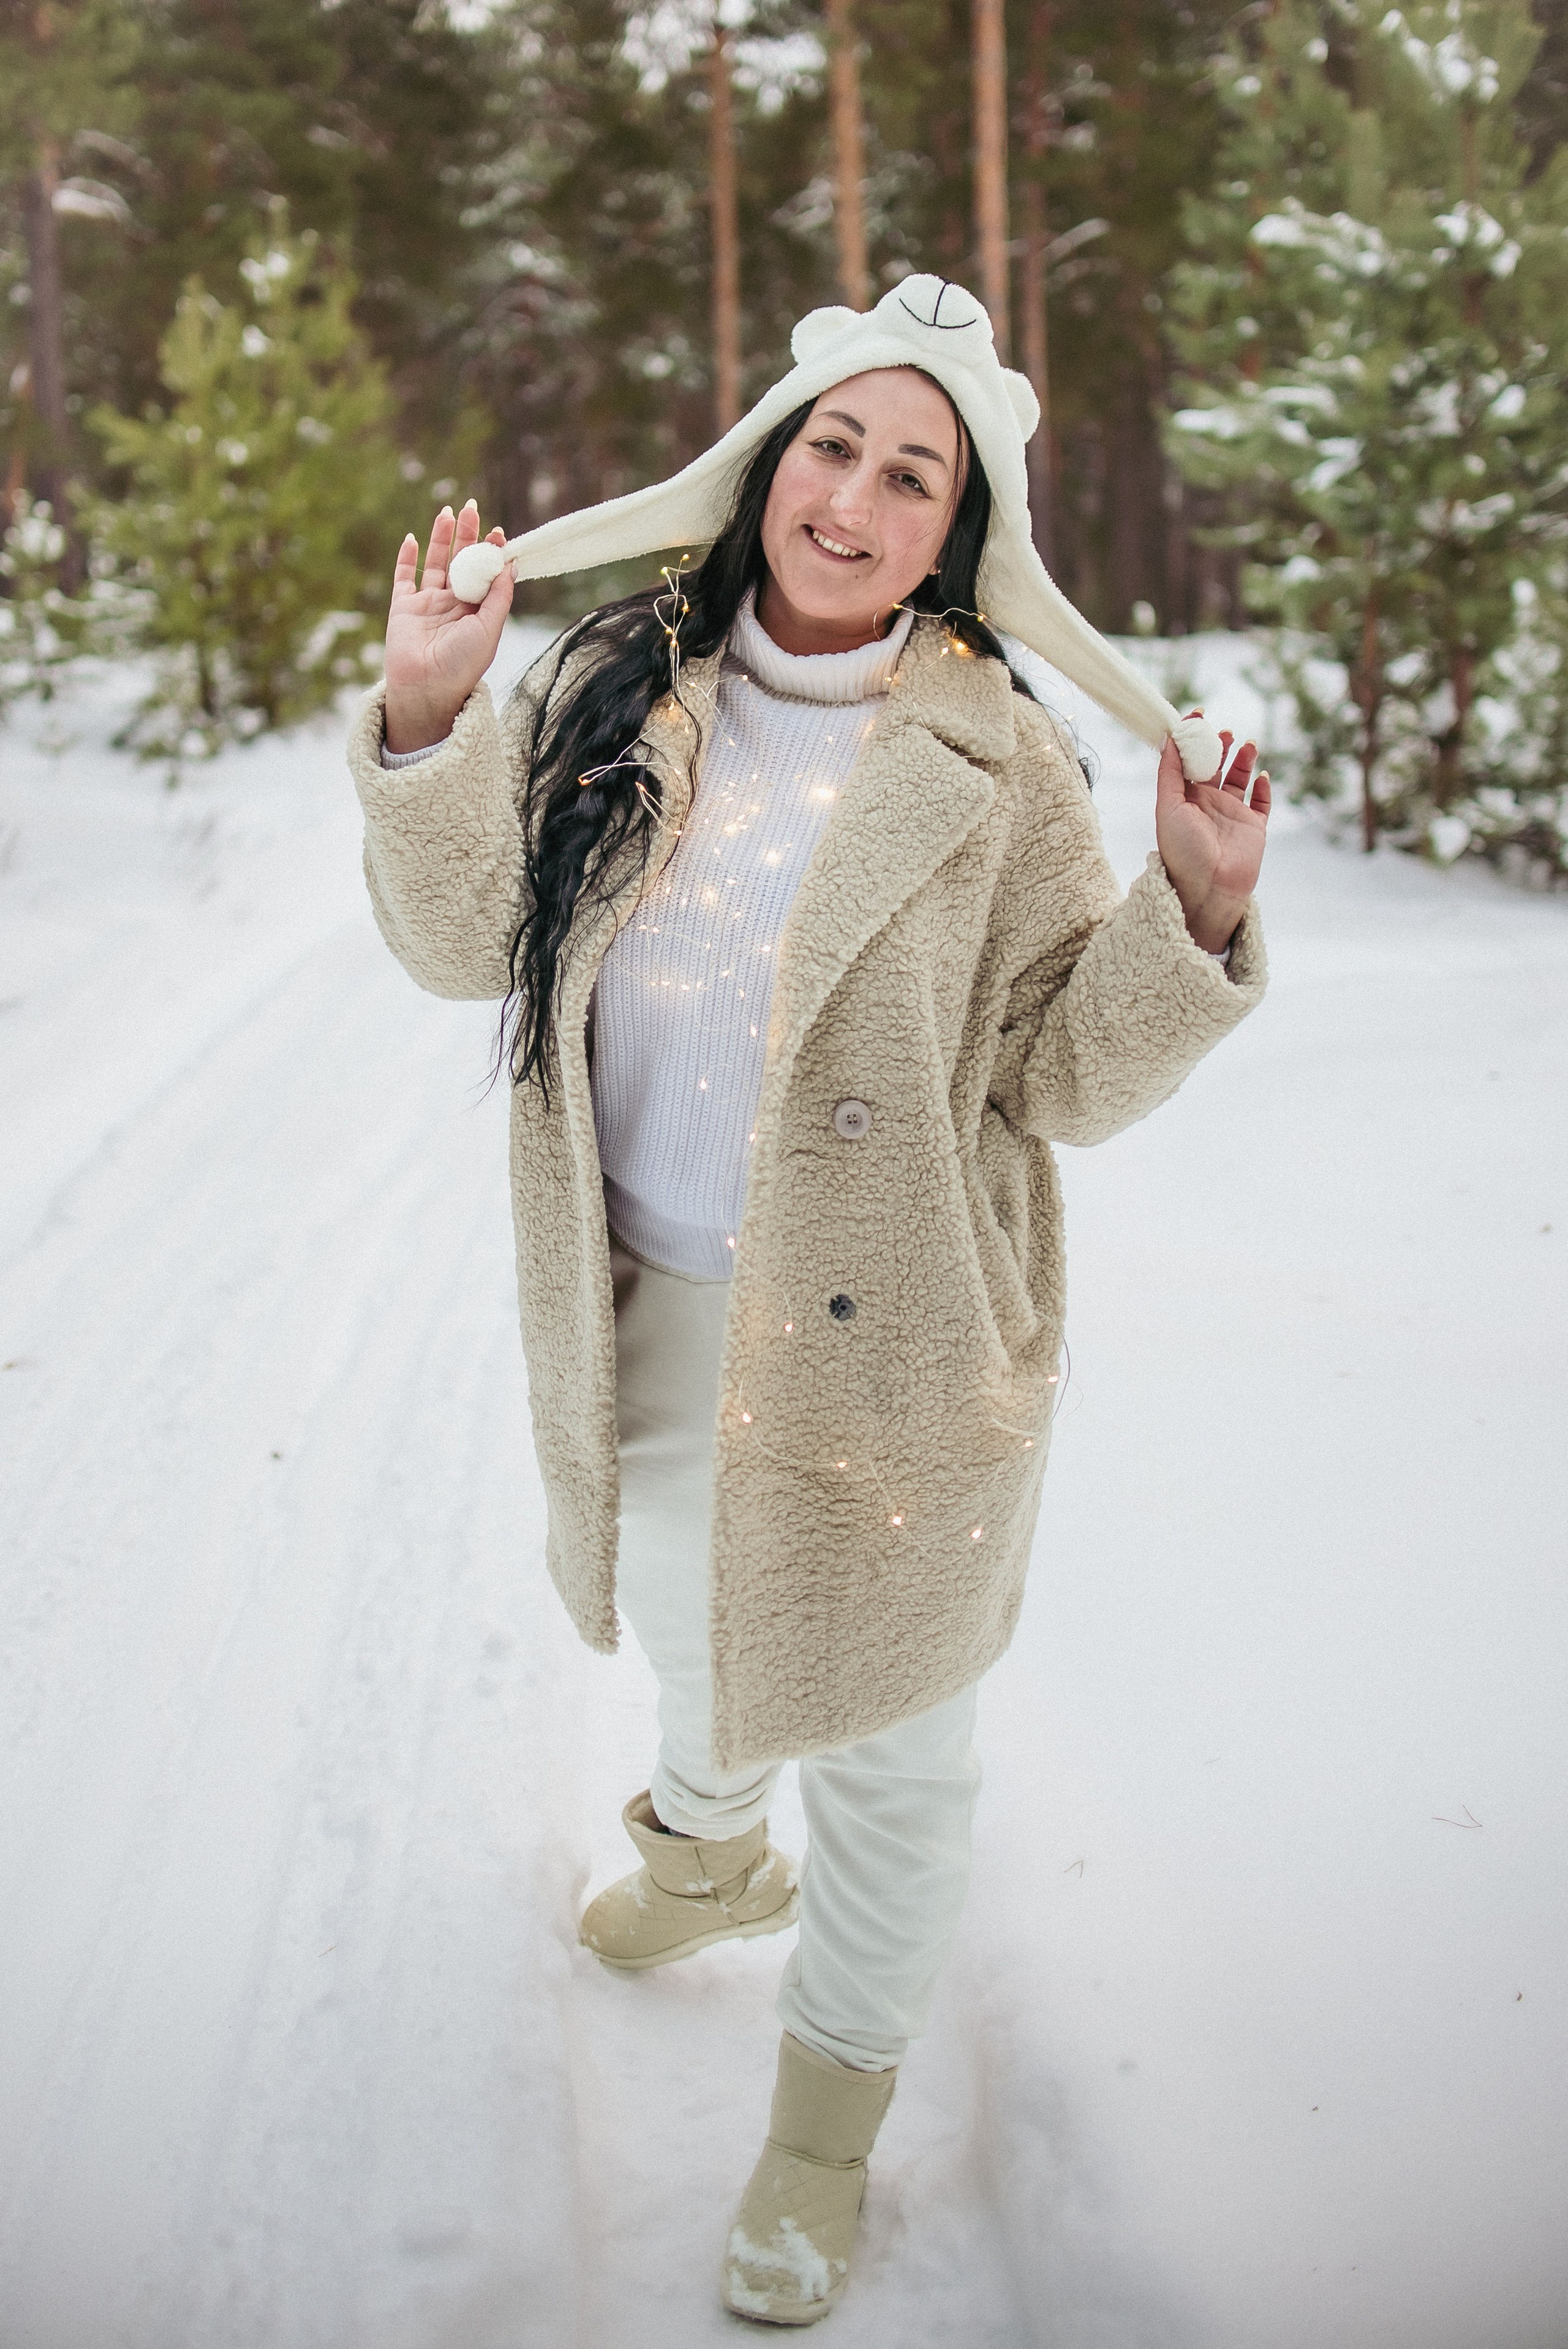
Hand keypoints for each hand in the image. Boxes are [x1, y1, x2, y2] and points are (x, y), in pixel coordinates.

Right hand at [383, 500, 513, 752]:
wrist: (426, 689)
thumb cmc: (462, 665)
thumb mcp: (490, 629)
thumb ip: (499, 597)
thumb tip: (511, 564)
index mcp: (477, 612)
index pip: (486, 575)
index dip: (492, 553)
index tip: (499, 533)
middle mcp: (453, 605)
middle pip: (461, 561)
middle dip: (467, 535)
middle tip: (472, 507)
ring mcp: (427, 605)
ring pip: (435, 563)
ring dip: (440, 537)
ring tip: (448, 512)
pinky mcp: (403, 607)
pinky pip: (404, 577)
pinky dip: (407, 557)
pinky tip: (413, 537)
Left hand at [1155, 715, 1270, 954]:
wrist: (1208, 888)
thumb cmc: (1182, 851)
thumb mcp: (1168, 806)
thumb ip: (1169, 772)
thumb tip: (1169, 738)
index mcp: (1184, 799)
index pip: (1188, 762)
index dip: (1192, 740)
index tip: (1198, 716)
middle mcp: (1207, 805)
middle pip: (1215, 766)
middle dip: (1219, 745)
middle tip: (1223, 731)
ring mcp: (1232, 815)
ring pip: (1240, 779)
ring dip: (1243, 759)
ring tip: (1246, 744)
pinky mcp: (1254, 827)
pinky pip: (1262, 803)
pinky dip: (1264, 787)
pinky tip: (1262, 775)